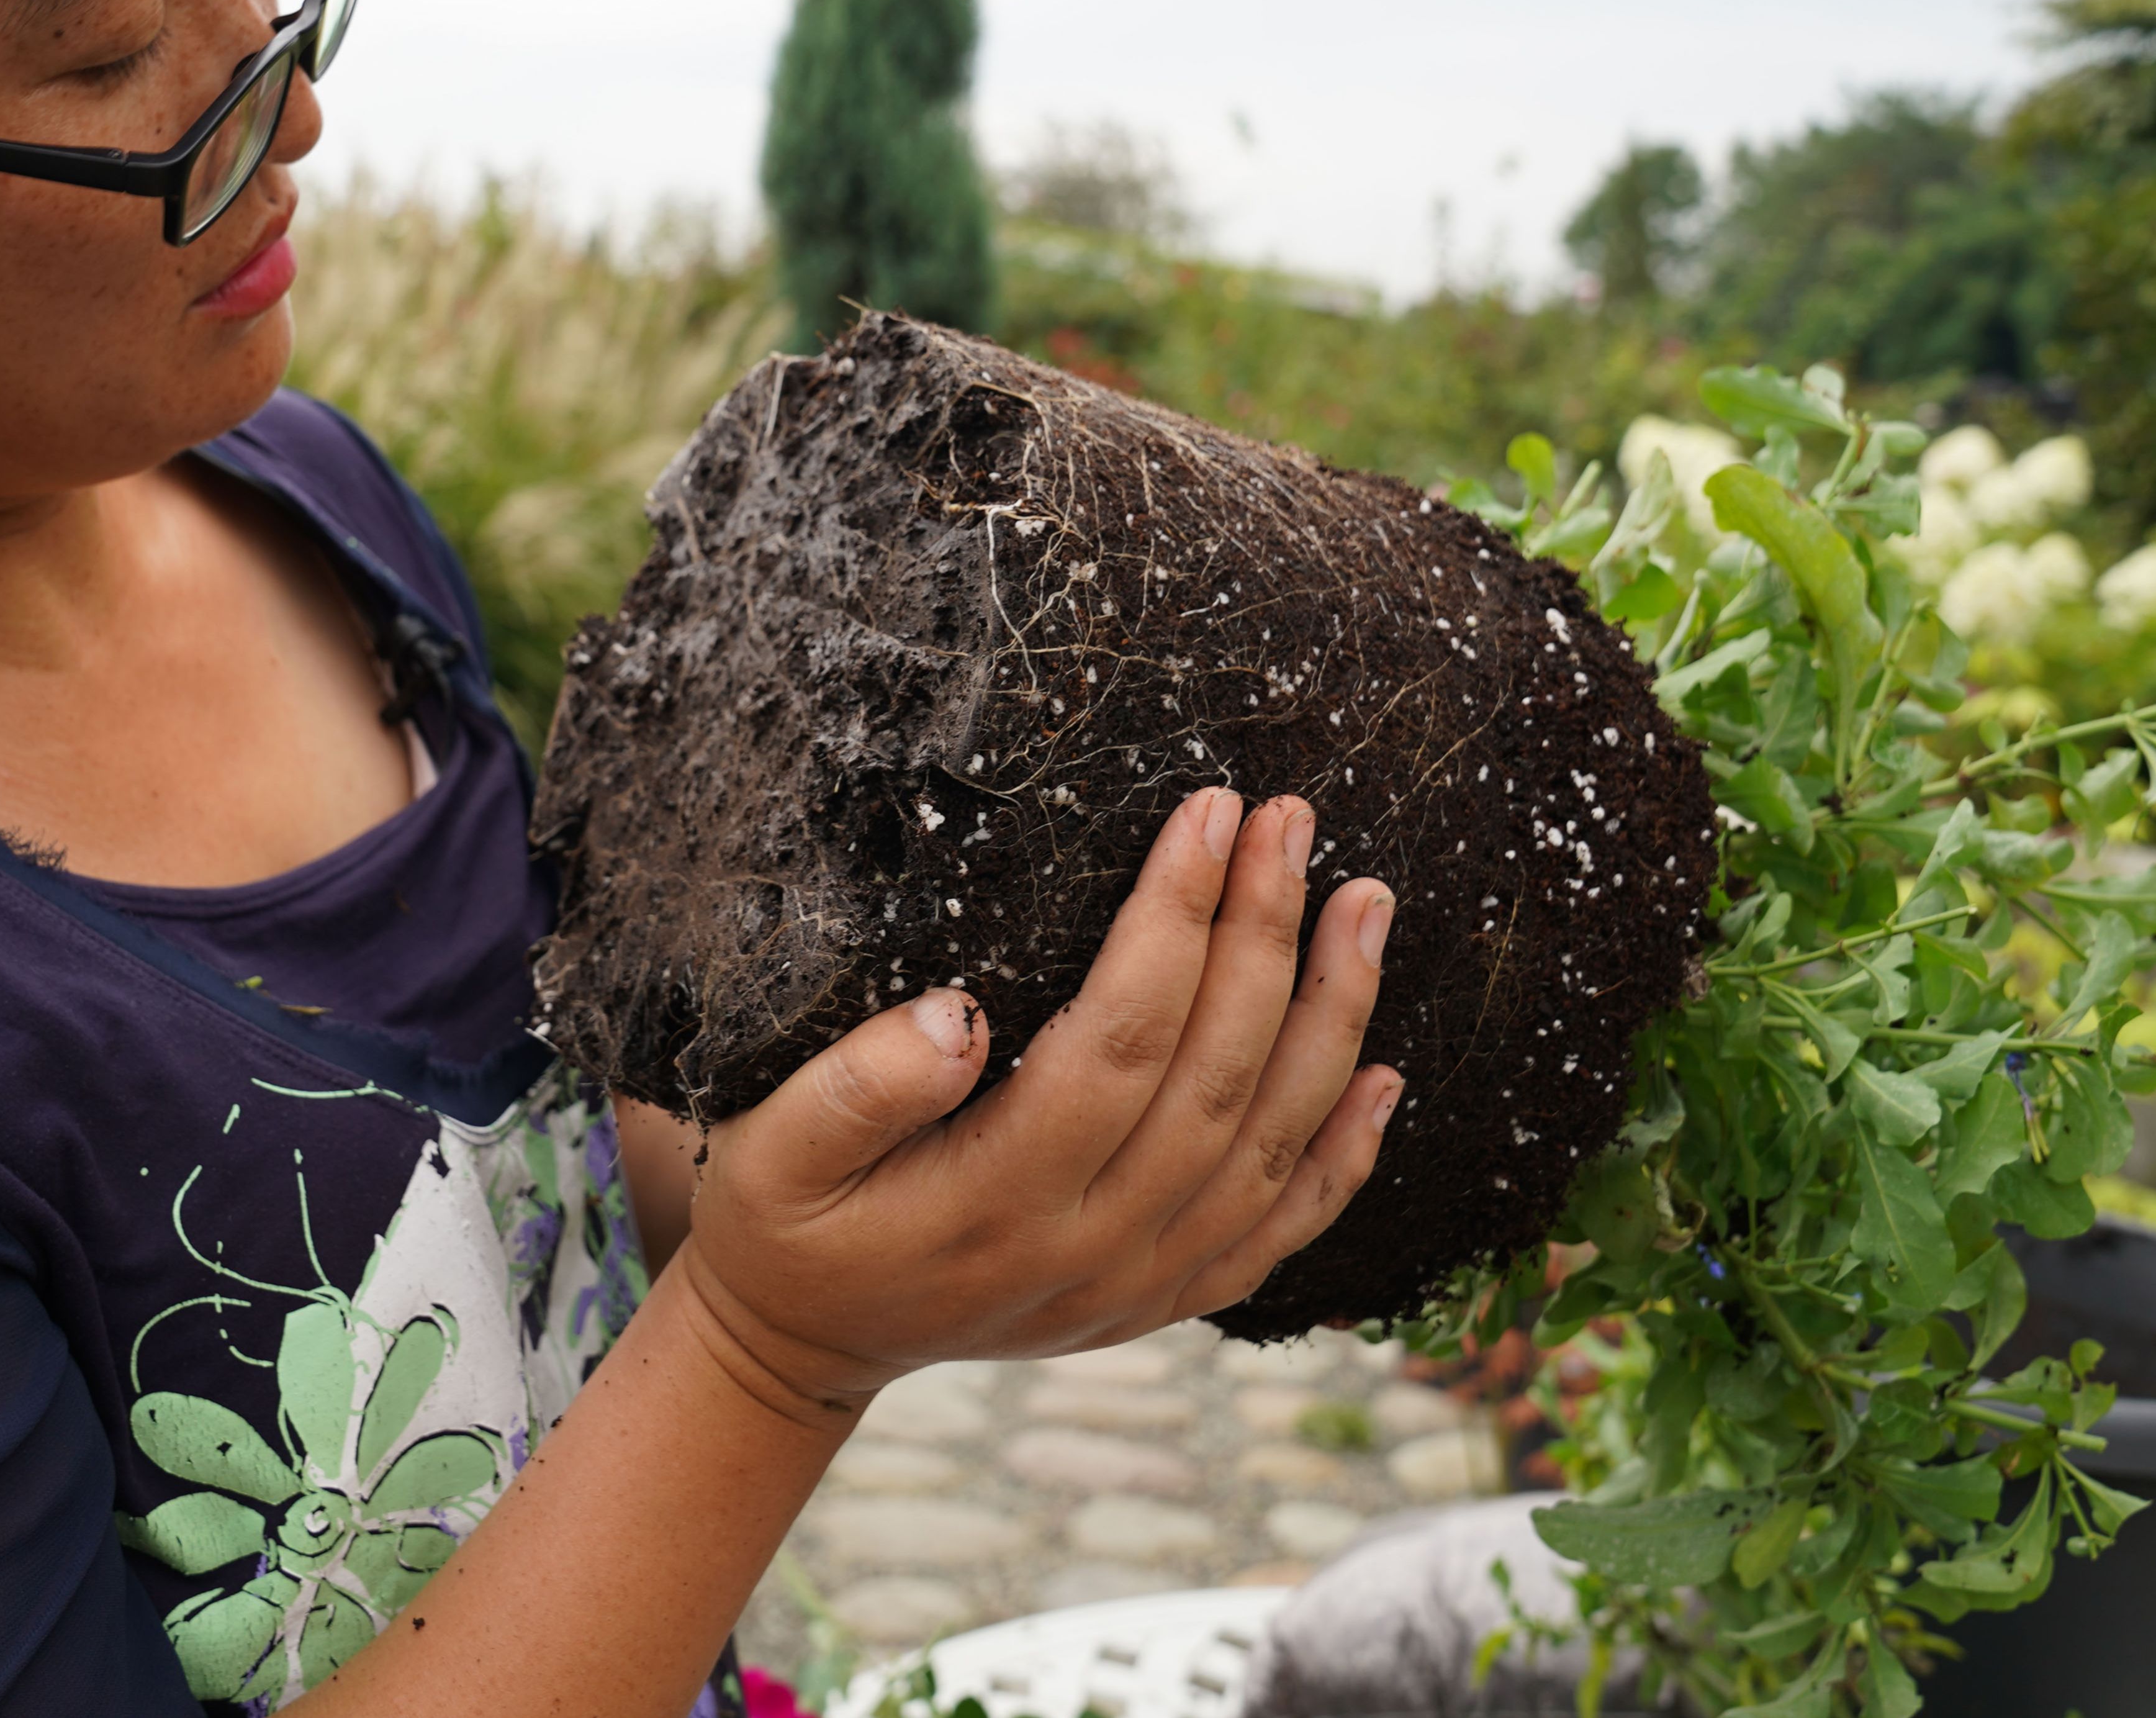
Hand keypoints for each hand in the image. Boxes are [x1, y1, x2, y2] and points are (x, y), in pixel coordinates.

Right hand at [670, 787, 1399, 1415]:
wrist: (803, 1343)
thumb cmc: (783, 1218)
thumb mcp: (771, 1148)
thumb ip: (854, 1088)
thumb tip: (958, 1015)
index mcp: (996, 1201)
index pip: (1118, 1042)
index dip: (1174, 922)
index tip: (1207, 812)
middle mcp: (1089, 1252)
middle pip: (1213, 1080)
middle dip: (1264, 935)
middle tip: (1291, 819)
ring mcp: (1138, 1285)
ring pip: (1269, 1147)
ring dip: (1331, 1019)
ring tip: (1366, 902)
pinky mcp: (1161, 1299)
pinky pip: (1280, 1231)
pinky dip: (1345, 1155)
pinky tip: (1384, 1075)